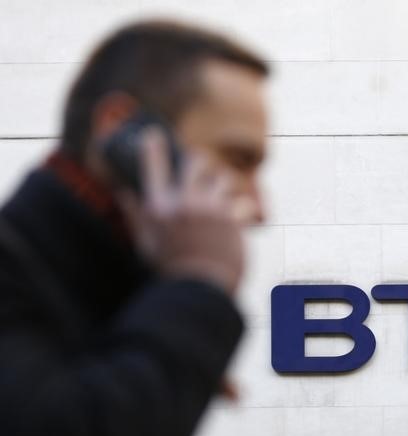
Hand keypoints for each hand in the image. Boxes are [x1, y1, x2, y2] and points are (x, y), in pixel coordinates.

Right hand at [115, 127, 243, 294]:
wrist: (199, 289)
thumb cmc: (170, 269)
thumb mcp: (145, 243)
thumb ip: (135, 215)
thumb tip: (123, 193)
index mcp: (158, 208)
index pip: (153, 167)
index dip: (153, 147)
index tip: (154, 134)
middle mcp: (183, 203)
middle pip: (196, 162)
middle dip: (199, 162)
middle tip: (200, 166)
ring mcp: (210, 209)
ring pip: (222, 178)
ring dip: (222, 184)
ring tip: (221, 194)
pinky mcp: (232, 218)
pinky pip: (242, 202)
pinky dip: (243, 208)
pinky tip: (244, 214)